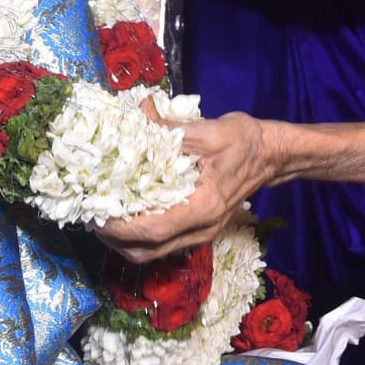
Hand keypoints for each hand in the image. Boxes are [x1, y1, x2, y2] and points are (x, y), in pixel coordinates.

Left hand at [96, 112, 277, 262]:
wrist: (273, 155)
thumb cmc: (247, 141)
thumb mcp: (211, 130)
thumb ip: (172, 127)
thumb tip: (140, 112)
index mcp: (204, 207)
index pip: (154, 230)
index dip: (120, 226)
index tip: (95, 212)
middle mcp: (202, 228)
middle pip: (148, 251)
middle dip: (114, 239)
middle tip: (91, 215)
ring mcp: (202, 233)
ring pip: (153, 252)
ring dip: (124, 240)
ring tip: (104, 215)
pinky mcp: (200, 229)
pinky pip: (163, 243)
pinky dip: (140, 235)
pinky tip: (128, 212)